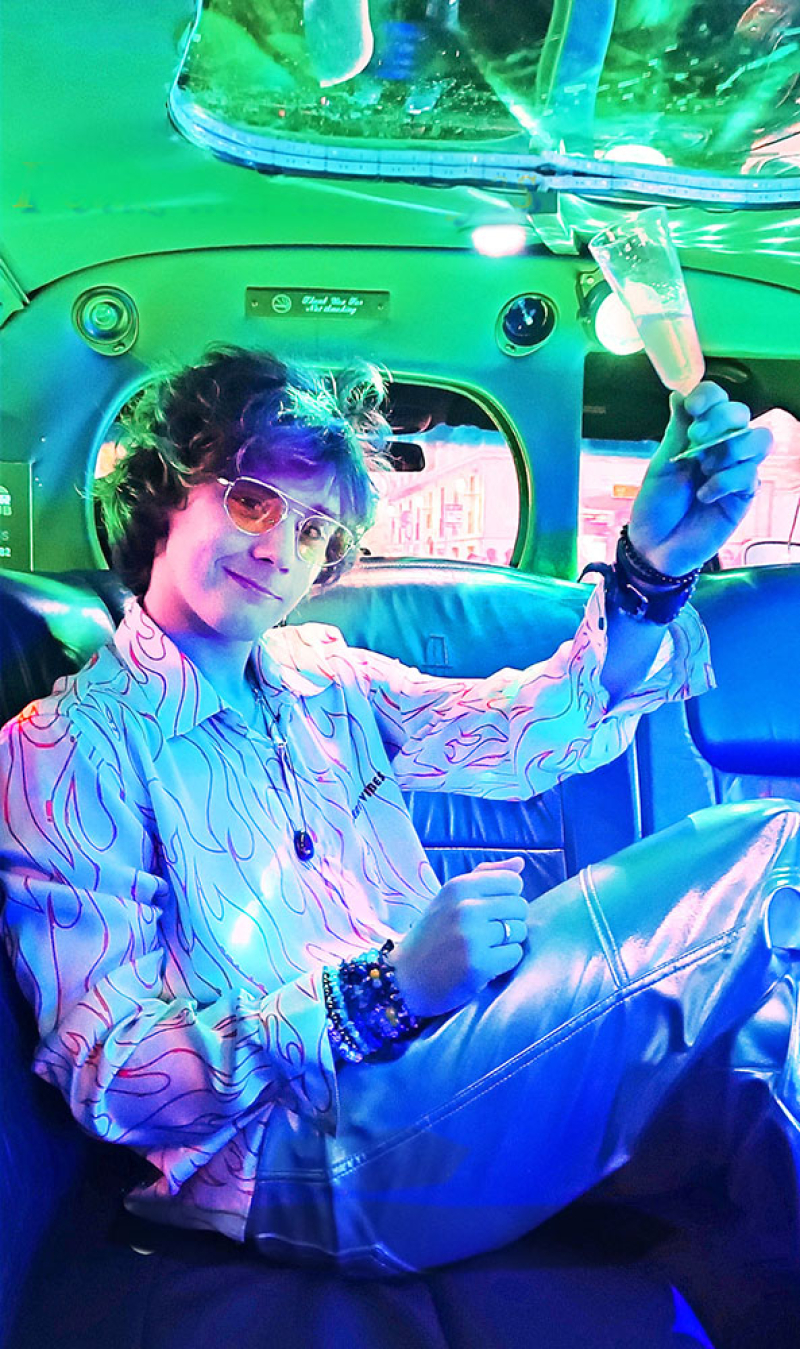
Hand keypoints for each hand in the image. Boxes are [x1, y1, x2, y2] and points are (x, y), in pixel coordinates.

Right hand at [391, 857, 527, 1018]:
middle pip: (520, 906)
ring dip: (508, 942)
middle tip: (487, 933)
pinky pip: (514, 955)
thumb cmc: (433, 935)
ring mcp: (472, 937)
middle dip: (510, 920)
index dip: (508, 898)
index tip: (490, 911)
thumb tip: (520, 862)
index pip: (513, 881)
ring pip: (520, 931)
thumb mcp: (451, 898)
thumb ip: (486, 876)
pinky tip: (485, 964)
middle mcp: (465, 907)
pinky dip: (505, 962)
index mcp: (458, 887)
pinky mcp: (479, 965)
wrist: (405, 979)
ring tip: (485, 948)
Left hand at [627, 382, 772, 576]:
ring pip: (758, 440)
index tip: (693, 407)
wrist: (655, 547)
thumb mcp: (662, 464)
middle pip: (741, 414)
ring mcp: (735, 471)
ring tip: (704, 467)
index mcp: (700, 435)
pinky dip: (724, 481)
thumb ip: (676, 430)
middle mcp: (722, 448)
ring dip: (731, 447)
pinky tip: (704, 495)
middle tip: (696, 439)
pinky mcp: (743, 496)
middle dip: (720, 420)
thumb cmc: (656, 505)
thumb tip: (678, 393)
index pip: (718, 401)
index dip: (710, 397)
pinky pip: (748, 476)